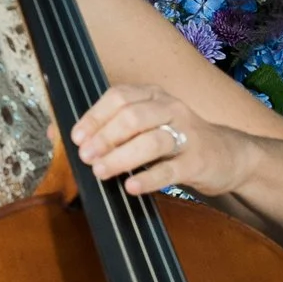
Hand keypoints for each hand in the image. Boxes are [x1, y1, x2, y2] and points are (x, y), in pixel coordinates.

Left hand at [73, 82, 257, 209]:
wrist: (228, 156)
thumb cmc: (175, 140)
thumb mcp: (144, 126)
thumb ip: (105, 128)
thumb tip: (54, 134)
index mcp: (153, 95)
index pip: (118, 97)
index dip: (94, 116)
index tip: (76, 137)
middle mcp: (171, 109)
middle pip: (132, 117)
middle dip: (104, 137)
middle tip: (85, 156)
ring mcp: (187, 135)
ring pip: (151, 141)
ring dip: (121, 157)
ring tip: (100, 171)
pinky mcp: (199, 161)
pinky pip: (171, 169)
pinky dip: (148, 178)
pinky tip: (131, 186)